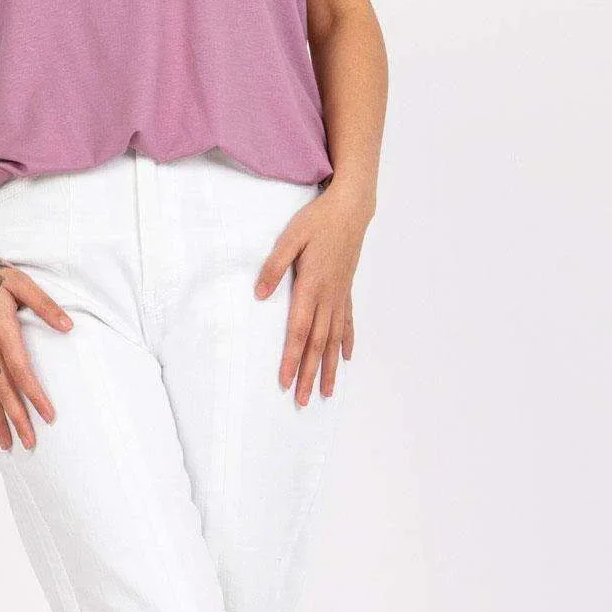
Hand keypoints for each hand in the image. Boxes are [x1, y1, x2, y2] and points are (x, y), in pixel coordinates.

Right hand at [0, 229, 71, 449]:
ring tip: (7, 445)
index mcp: (1, 330)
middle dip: (16, 419)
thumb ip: (45, 305)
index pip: (21, 370)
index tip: (48, 416)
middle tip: (30, 443)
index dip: (34, 395)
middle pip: (2, 390)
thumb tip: (68, 326)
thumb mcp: (21, 282)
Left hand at [253, 184, 369, 404]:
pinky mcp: (346, 290)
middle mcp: (328, 297)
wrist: (351, 209)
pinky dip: (346, 342)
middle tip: (303, 401)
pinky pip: (347, 322)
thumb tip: (259, 294)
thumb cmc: (317, 221)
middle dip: (310, 375)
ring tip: (327, 393)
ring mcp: (340, 295)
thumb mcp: (289, 238)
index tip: (285, 381)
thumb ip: (274, 266)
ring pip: (334, 339)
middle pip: (317, 344)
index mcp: (311, 287)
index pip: (298, 332)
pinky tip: (346, 358)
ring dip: (330, 368)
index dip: (292, 359)